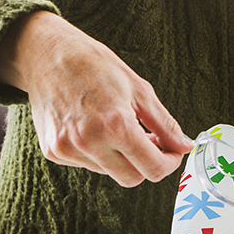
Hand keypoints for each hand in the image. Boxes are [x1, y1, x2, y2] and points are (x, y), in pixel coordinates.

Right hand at [0, 11, 191, 186]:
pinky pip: (86, 165)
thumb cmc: (94, 65)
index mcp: (115, 125)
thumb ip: (164, 123)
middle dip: (146, 164)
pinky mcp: (53, 152)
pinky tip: (93, 128)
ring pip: (109, 172)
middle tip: (150, 141)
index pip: (152, 169)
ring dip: (120, 157)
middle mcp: (89, 142)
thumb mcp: (139, 89)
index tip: (172, 153)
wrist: (48, 55)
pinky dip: (97, 153)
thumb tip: (185, 145)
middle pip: (131, 179)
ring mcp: (68, 149)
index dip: (169, 164)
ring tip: (117, 127)